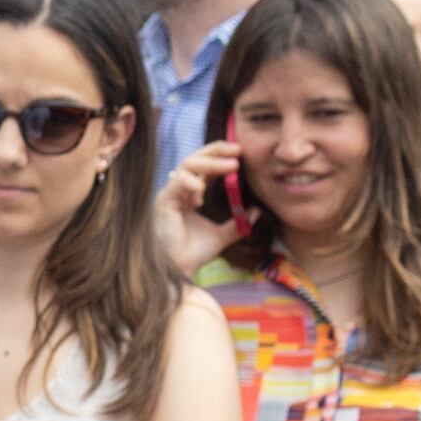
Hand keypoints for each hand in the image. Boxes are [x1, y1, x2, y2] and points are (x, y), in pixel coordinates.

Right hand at [166, 143, 244, 261]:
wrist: (179, 270)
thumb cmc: (193, 253)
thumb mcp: (222, 236)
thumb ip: (237, 224)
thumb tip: (256, 212)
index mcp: (189, 195)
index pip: (203, 166)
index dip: (219, 156)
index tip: (240, 153)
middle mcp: (178, 191)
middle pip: (194, 159)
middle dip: (216, 150)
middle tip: (237, 150)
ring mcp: (170, 195)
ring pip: (186, 165)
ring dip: (210, 162)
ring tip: (231, 166)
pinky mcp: (164, 202)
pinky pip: (178, 181)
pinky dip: (193, 183)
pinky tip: (202, 195)